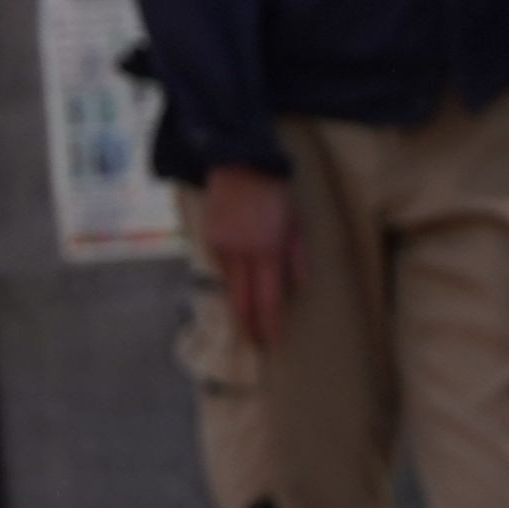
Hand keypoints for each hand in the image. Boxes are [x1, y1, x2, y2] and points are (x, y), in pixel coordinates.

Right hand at [198, 165, 300, 352]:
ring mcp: (222, 247)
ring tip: (248, 324)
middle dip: (249, 327)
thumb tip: (299, 288)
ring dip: (239, 307)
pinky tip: (240, 284)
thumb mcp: (295, 223)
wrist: (239, 162)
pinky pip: (222, 269)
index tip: (272, 343)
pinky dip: (232, 280)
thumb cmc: (274, 193)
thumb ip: (297, 258)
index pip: (268, 300)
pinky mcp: (209, 240)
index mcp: (267, 250)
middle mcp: (241, 254)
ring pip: (230, 289)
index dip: (269, 325)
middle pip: (242, 303)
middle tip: (256, 345)